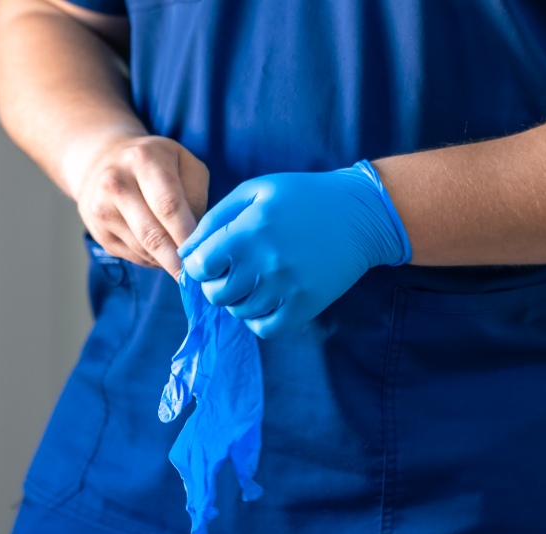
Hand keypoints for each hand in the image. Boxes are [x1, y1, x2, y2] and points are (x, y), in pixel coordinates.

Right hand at [74, 135, 208, 278]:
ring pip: (142, 249)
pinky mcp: (96, 230)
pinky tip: (161, 253)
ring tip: (181, 261)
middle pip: (152, 234)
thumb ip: (195, 195)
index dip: (187, 235)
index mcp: (144, 160)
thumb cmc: (154, 162)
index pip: (168, 206)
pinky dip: (151, 260)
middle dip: (176, 260)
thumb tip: (197, 238)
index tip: (202, 255)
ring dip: (165, 261)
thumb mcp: (184, 163)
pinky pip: (131, 255)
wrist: (101, 160)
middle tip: (195, 275)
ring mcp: (102, 208)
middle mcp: (116, 183)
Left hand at [178, 160, 410, 338]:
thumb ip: (214, 219)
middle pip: (216, 295)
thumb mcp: (255, 191)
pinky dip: (258, 319)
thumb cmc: (301, 196)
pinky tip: (266, 300)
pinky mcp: (306, 305)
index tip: (212, 260)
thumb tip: (186, 252)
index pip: (199, 267)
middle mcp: (264, 262)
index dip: (199, 266)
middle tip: (232, 272)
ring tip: (253, 282)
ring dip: (239, 300)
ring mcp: (286, 287)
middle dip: (216, 285)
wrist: (359, 213)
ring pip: (239, 313)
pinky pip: (265, 329)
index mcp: (247, 231)